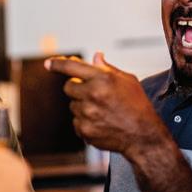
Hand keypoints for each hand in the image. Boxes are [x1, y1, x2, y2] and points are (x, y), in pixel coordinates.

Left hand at [44, 52, 167, 155]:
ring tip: (103, 111)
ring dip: (83, 105)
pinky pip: (76, 121)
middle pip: (68, 87)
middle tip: (93, 92)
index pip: (71, 67)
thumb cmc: (138, 106)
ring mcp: (87, 113)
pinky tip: (102, 122)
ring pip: (73, 105)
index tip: (48, 63)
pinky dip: (85, 121)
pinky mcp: (84, 129)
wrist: (143, 135)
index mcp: (102, 78)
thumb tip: (96, 56)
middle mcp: (92, 94)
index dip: (57, 64)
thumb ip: (108, 68)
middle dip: (77, 88)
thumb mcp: (128, 80)